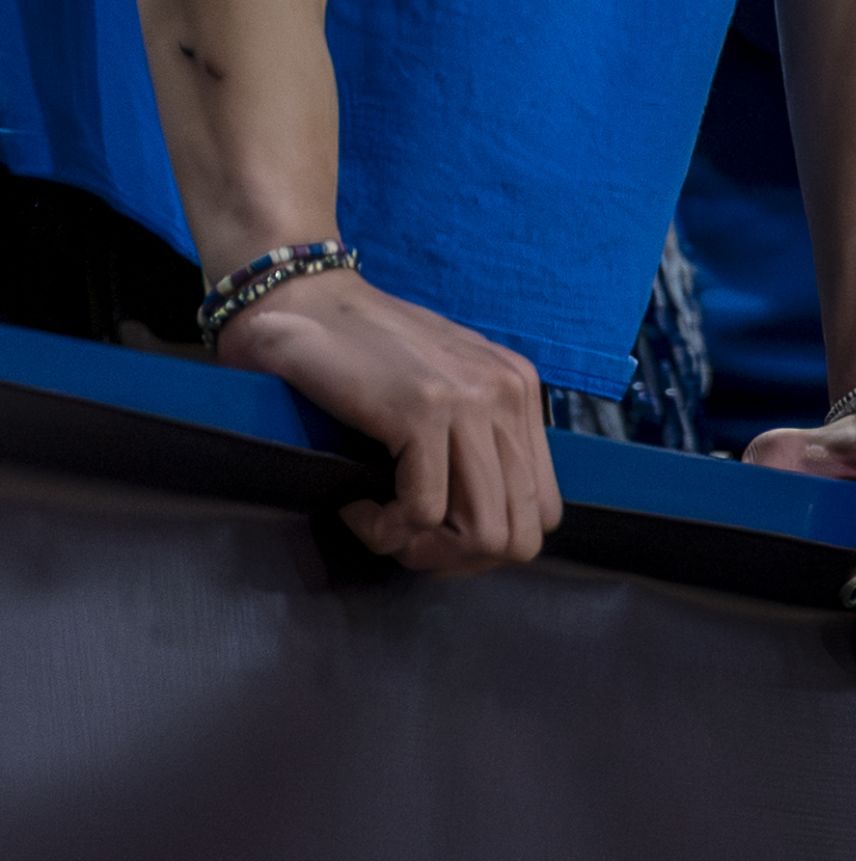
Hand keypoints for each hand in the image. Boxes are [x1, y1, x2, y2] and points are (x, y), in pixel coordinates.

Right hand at [216, 266, 555, 574]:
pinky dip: (384, 529)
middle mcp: (510, 396)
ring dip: (421, 549)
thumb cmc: (363, 357)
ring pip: (484, 533)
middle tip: (402, 539)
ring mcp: (472, 401)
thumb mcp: (444, 394)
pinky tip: (353, 505)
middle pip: (521, 534)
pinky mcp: (424, 410)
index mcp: (521, 396)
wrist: (306, 301)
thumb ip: (474, 443)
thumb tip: (484, 526)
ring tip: (377, 524)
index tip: (431, 535)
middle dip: (457, 559)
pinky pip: (423, 513)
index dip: (487, 545)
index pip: (543, 511)